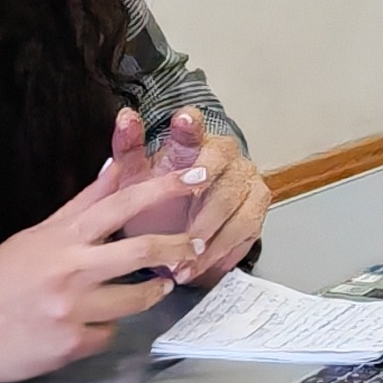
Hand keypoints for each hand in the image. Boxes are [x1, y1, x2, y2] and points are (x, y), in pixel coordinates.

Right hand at [0, 153, 226, 382]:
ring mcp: (72, 309)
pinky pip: (110, 334)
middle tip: (196, 246)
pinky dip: (108, 327)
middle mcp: (71, 269)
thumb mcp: (36, 235)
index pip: (122, 202)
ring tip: (157, 286)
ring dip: (152, 292)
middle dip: (177, 248)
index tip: (197, 176)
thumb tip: (115, 166)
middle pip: (142, 250)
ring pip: (136, 299)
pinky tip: (94, 323)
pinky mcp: (70, 345)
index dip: (165, 188)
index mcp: (63, 237)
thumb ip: (81, 205)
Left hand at [105, 106, 268, 282]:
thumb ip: (128, 149)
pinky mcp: (256, 206)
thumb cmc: (158, 202)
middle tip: (188, 235)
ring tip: (183, 263)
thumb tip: (125, 117)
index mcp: (192, 142)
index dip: (189, 125)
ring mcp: (245, 179)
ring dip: (208, 239)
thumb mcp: (136, 181)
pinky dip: (219, 252)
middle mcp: (224, 154)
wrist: (177, 233)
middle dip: (203, 211)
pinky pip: (244, 229)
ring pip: (234, 207)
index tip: (182, 121)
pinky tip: (200, 265)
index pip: (193, 126)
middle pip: (221, 174)